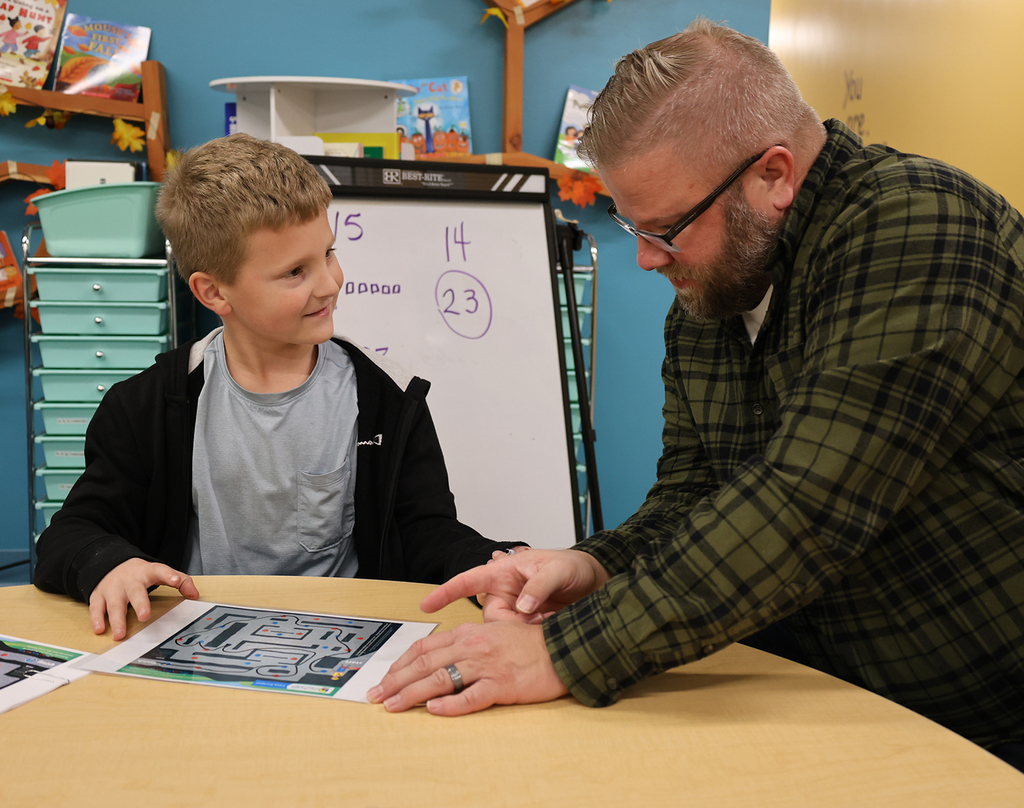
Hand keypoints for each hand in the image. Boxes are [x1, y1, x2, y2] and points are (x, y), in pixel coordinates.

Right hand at [89, 558, 199, 639]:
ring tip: (120, 634)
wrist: (110, 564)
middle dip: (140, 603)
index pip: (160, 570)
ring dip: (117, 619)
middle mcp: (129, 580)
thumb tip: (195, 595)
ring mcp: (113, 588)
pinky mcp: (99, 595)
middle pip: (135, 591)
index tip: (176, 580)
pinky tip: (100, 629)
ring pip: (115, 603)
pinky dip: (97, 619)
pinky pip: (97, 607)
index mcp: (147, 572)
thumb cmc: (140, 574)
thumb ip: (180, 581)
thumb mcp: (159, 572)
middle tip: (145, 616)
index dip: (169, 575)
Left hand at [366, 621, 568, 714]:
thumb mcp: (492, 633)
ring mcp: (486, 665)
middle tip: (377, 696)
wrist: (563, 649)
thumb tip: (439, 660)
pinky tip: (434, 710)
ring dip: (412, 694)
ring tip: (394, 706)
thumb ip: (466, 643)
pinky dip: (451, 704)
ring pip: (441, 679)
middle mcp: (473, 646)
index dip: (401, 664)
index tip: (385, 678)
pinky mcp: (501, 685)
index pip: (425, 647)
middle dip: (396, 681)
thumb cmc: (529, 643)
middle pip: (425, 664)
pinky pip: (471, 696)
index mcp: (468, 632)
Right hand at [429, 548, 608, 622]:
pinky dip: (528, 640)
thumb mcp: (556, 571)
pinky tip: (548, 628)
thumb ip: (539, 586)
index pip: (468, 581)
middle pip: (486, 617)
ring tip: (548, 619)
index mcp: (504, 573)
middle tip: (533, 620)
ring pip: (500, 632)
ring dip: (520, 633)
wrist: (594, 582)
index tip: (427, 605)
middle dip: (502, 626)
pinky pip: (516, 639)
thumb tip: (523, 607)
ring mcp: (515, 611)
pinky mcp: (526, 626)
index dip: (446, 593)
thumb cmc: (571, 567)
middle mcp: (505, 593)